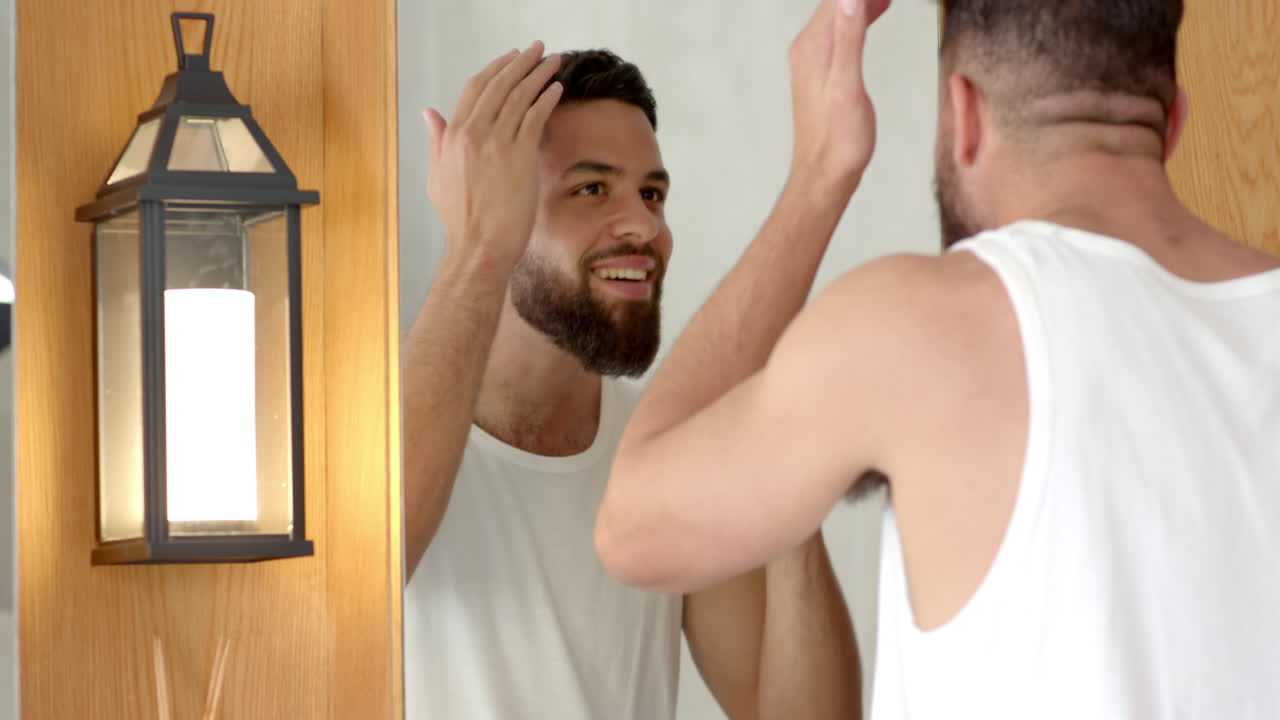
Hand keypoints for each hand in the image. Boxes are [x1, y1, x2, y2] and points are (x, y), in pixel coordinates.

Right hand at [423, 42, 563, 270]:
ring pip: (519, 95)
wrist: (480, 245)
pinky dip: (547, 97)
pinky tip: (556, 88)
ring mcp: (496, 142)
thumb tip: (429, 113)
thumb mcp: (437, 175)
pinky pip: (535, 115)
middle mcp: (473, 133)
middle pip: (499, 84)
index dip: (496, 69)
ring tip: (553, 61)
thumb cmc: (461, 219)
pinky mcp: (519, 155)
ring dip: (539, 73)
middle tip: (538, 50)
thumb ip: (436, 140)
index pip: (475, 88)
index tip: (511, 59)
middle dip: (521, 62)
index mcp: (453, 135)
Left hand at [787, 0, 889, 194]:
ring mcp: (811, 60)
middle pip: (836, 2)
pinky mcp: (819, 71)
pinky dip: (857, 17)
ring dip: (861, 1)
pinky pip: (838, 31)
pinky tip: (873, 15)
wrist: (824, 174)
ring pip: (837, 14)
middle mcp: (807, 48)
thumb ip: (849, 38)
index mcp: (813, 46)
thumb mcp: (848, 85)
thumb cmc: (838, 139)